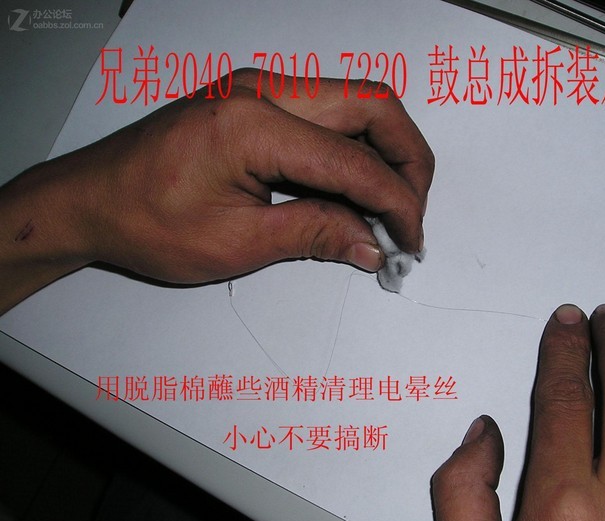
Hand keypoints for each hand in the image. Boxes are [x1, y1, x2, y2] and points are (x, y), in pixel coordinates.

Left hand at [0, 69, 432, 312]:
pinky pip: (328, 113)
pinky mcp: (257, 101)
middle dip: (408, 161)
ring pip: (357, 103)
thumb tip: (370, 244)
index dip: (395, 204)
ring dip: (386, 151)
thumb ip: (314, 235)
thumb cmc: (142, 219)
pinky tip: (354, 191)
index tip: (409, 240)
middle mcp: (262, 90)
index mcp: (253, 123)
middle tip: (412, 215)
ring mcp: (260, 89)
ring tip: (391, 206)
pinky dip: (354, 150)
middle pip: (373, 106)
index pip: (355, 160)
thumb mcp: (235, 243)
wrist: (90, 200)